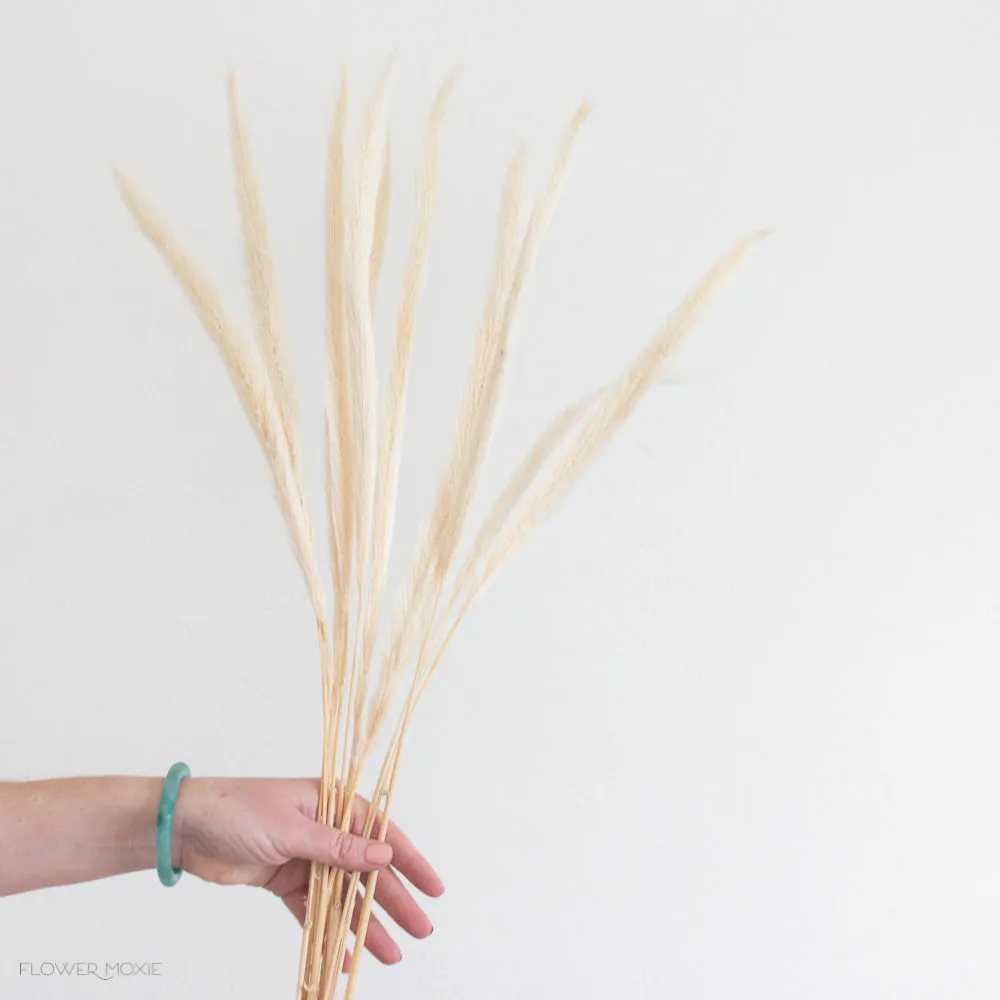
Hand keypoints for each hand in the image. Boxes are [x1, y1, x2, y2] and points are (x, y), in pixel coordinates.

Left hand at [174, 777, 442, 965]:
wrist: (186, 828)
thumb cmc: (239, 810)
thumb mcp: (292, 828)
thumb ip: (338, 847)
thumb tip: (384, 858)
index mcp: (332, 803)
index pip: (381, 833)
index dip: (410, 861)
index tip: (434, 888)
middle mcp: (325, 829)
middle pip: (367, 870)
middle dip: (394, 900)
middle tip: (421, 929)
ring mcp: (306, 857)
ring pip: (344, 895)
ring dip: (366, 923)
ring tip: (392, 954)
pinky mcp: (286, 881)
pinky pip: (314, 911)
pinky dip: (330, 932)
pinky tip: (347, 955)